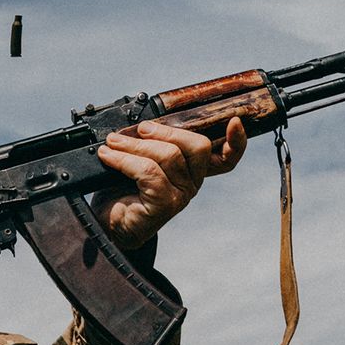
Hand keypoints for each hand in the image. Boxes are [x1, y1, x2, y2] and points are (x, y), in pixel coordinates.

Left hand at [92, 117, 246, 249]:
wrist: (107, 224)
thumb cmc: (122, 188)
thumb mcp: (140, 159)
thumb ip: (152, 141)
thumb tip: (143, 120)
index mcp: (192, 169)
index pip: (226, 158)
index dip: (236, 141)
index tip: (234, 121)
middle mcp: (192, 182)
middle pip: (197, 146)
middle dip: (166, 130)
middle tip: (139, 129)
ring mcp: (180, 195)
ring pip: (168, 155)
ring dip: (134, 145)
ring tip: (112, 143)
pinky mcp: (164, 205)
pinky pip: (148, 171)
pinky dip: (123, 160)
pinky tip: (108, 157)